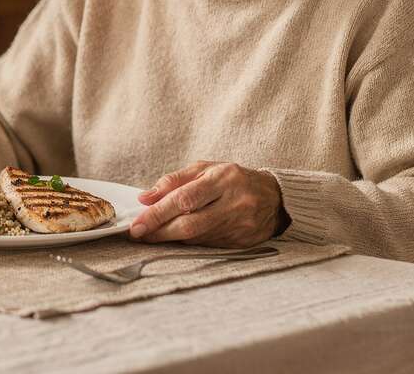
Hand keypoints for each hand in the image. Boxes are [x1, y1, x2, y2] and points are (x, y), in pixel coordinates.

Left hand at [129, 161, 287, 246]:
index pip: (184, 199)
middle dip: (159, 231)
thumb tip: (145, 197)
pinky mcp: (242, 242)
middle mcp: (233, 203)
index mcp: (223, 179)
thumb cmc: (234, 179)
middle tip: (138, 234)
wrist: (276, 198)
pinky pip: (207, 245)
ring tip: (153, 234)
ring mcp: (240, 225)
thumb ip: (174, 181)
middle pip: (189, 224)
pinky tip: (177, 237)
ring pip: (196, 237)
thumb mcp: (206, 169)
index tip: (137, 224)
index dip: (158, 214)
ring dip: (170, 238)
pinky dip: (188, 242)